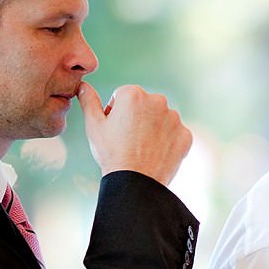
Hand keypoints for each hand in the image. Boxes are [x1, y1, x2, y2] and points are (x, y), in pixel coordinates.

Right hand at [77, 82, 191, 184]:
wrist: (135, 183)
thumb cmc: (111, 153)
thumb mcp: (94, 125)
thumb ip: (88, 100)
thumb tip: (83, 85)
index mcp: (134, 93)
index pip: (123, 97)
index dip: (115, 113)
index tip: (115, 130)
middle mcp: (158, 101)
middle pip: (145, 106)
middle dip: (137, 118)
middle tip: (128, 140)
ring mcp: (175, 119)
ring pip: (161, 119)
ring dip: (153, 129)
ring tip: (142, 148)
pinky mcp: (185, 135)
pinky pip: (175, 135)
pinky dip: (167, 142)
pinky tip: (156, 154)